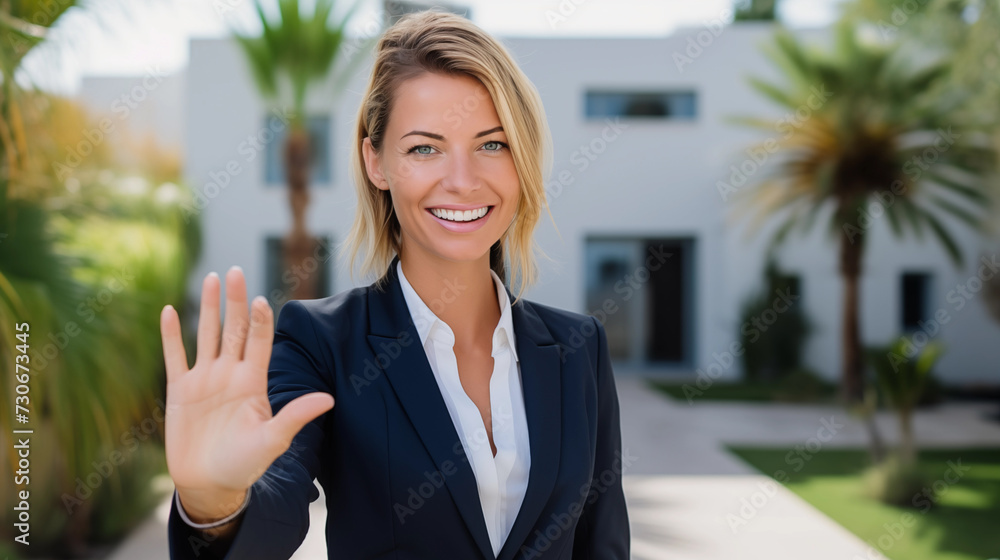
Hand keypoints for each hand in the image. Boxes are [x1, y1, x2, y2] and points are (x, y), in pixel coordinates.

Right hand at [160, 266, 334, 519]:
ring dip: (208, 307)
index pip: (259, 342)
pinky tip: (169, 310)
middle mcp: (230, 374)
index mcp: (254, 382)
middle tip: (236, 271)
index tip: (262, 301)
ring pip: (207, 334)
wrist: (210, 484)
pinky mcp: (180, 390)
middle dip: (235, 301)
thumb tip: (329, 399)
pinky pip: (175, 356)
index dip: (260, 321)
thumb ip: (296, 416)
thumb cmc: (245, 464)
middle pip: (234, 329)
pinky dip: (171, 335)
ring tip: (212, 278)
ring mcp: (205, 379)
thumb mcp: (273, 440)